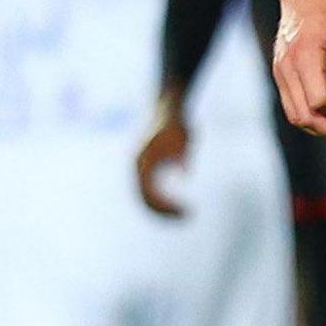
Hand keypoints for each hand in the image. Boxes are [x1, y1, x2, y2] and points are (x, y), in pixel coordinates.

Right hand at [134, 86, 190, 217]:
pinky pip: (152, 192)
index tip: (183, 211)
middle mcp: (139, 169)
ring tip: (184, 215)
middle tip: (187, 217)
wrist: (169, 108)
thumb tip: (183, 172)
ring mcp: (142, 170)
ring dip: (163, 210)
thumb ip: (182, 154)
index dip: (165, 206)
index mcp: (143, 164)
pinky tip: (178, 206)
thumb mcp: (184, 137)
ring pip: (147, 198)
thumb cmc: (177, 123)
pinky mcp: (149, 169)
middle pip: (145, 200)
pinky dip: (163, 201)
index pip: (149, 194)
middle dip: (164, 213)